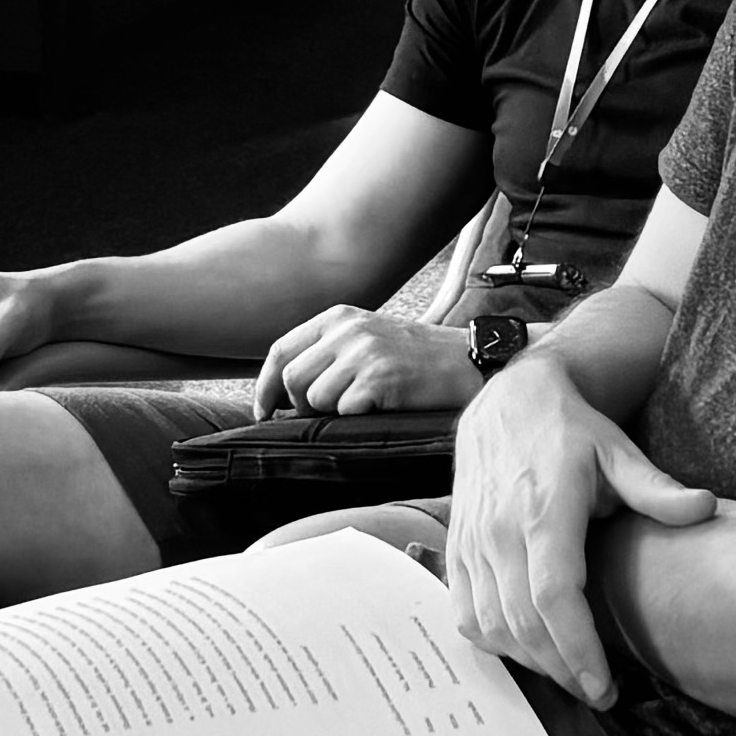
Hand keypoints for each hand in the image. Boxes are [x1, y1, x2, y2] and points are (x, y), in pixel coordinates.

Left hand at [253, 303, 481, 418]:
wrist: (472, 361)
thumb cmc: (418, 358)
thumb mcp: (367, 338)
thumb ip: (328, 352)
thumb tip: (284, 391)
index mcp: (338, 317)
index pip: (280, 350)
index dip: (264, 385)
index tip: (263, 411)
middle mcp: (347, 331)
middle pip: (291, 379)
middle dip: (298, 406)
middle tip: (322, 416)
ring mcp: (364, 353)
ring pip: (315, 399)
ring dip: (332, 414)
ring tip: (365, 406)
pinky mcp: (380, 379)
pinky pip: (345, 411)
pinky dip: (358, 418)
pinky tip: (382, 408)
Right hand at [445, 356, 711, 708]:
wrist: (507, 400)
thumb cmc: (570, 430)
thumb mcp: (618, 450)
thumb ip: (655, 488)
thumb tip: (707, 507)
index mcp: (543, 511)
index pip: (553, 597)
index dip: (577, 650)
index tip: (605, 687)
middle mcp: (499, 530)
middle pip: (523, 623)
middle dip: (562, 670)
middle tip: (600, 694)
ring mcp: (472, 540)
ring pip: (491, 624)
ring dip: (529, 661)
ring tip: (569, 675)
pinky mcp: (457, 547)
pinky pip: (464, 610)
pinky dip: (491, 640)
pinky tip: (524, 649)